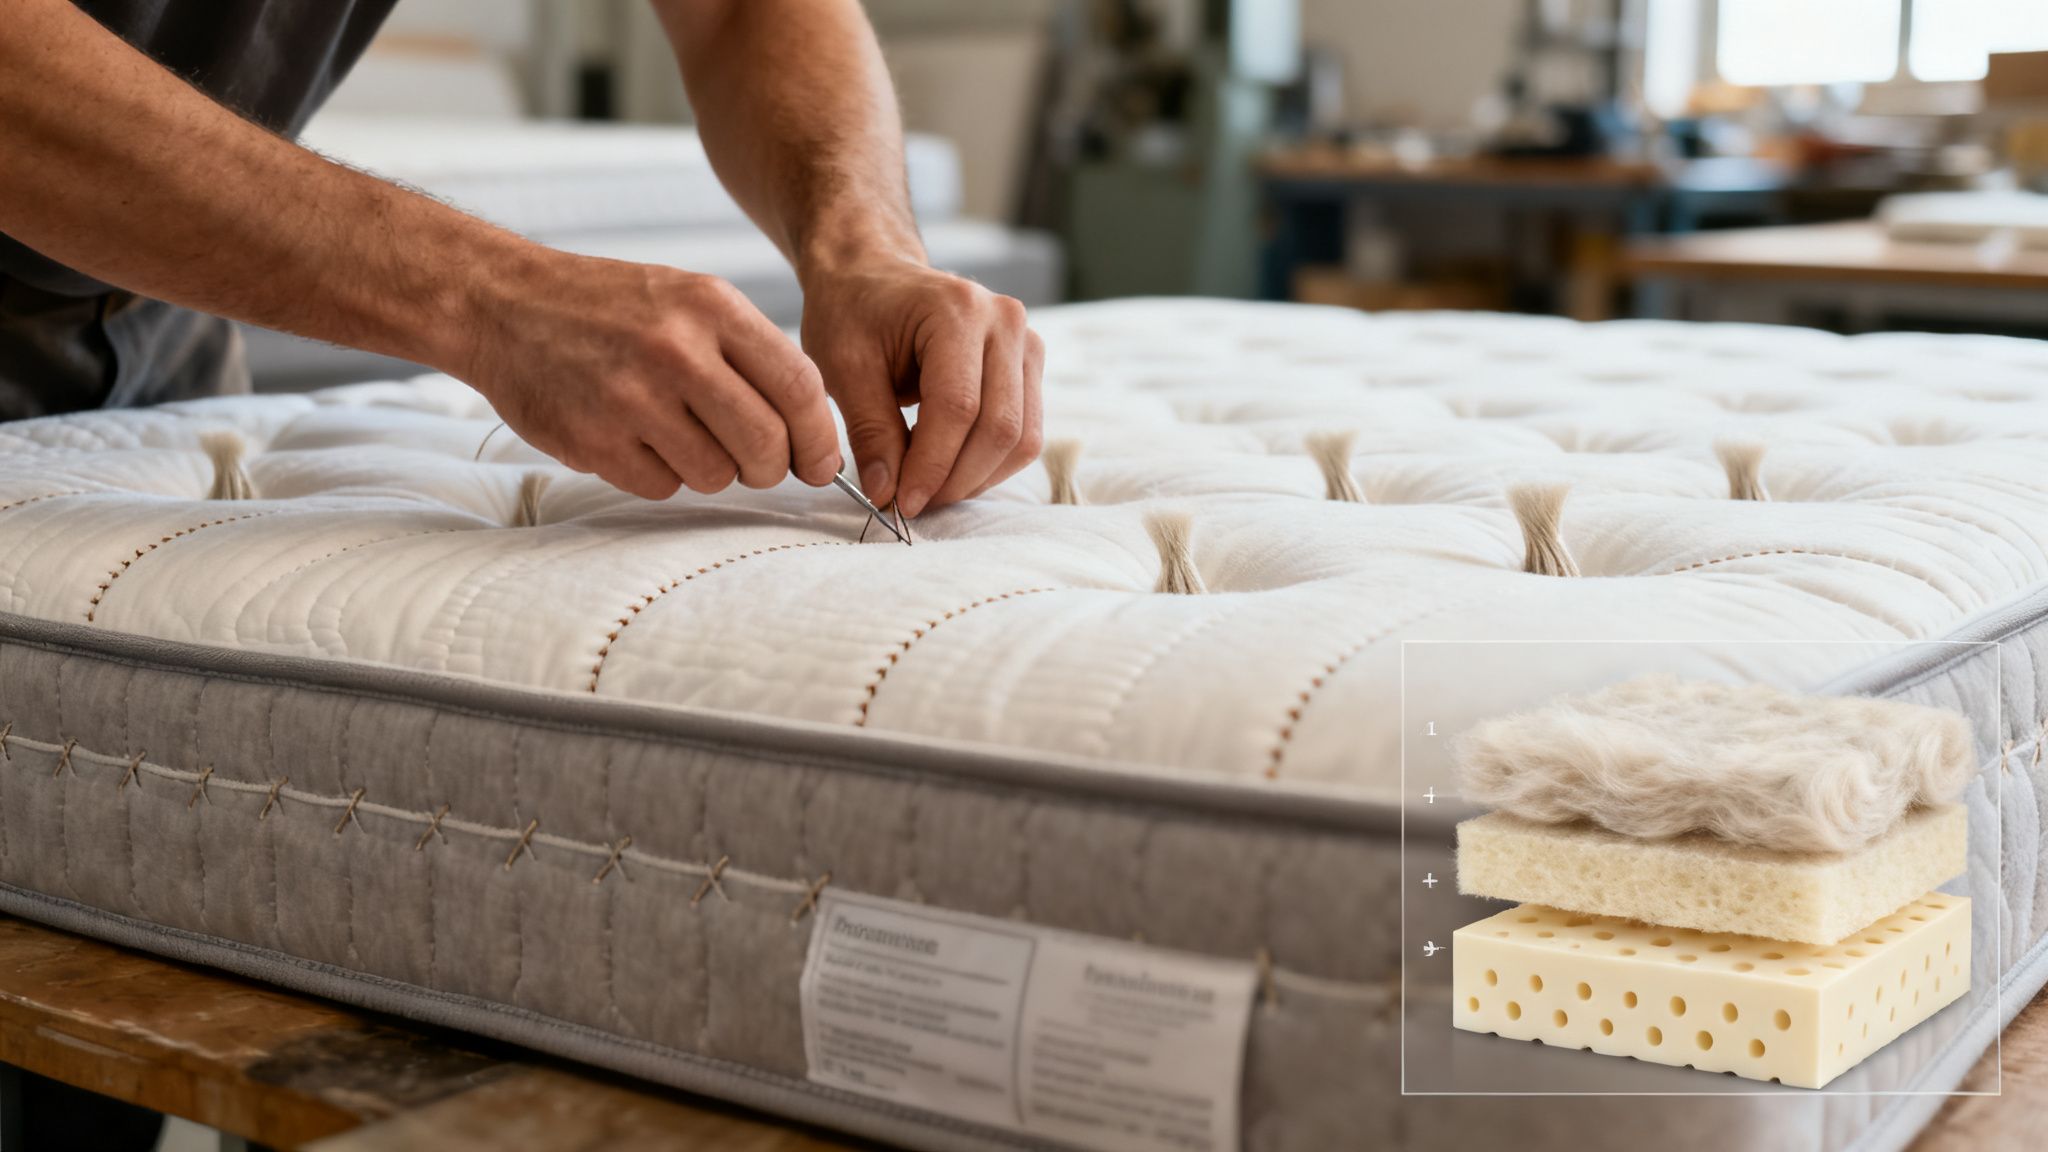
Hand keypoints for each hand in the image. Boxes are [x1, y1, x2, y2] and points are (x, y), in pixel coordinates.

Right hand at [459, 251, 840, 499]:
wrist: (504, 304)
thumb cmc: (612, 309)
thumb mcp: (690, 300)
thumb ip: (752, 357)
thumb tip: (810, 435)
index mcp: (712, 307)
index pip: (800, 388)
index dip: (819, 440)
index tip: (821, 466)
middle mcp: (676, 349)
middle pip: (766, 443)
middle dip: (772, 469)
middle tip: (758, 466)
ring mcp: (631, 397)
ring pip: (715, 475)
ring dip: (710, 470)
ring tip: (677, 435)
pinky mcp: (594, 439)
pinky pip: (662, 488)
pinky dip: (660, 477)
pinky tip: (635, 439)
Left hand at [800, 258, 1042, 516]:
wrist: (873, 275)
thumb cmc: (853, 312)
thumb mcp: (843, 368)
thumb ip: (869, 432)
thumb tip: (888, 494)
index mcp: (957, 310)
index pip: (958, 408)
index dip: (931, 465)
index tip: (900, 503)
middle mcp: (1005, 321)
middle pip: (1000, 427)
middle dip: (955, 479)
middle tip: (912, 504)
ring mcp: (1026, 342)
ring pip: (1022, 437)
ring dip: (976, 477)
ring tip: (929, 489)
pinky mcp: (1029, 365)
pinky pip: (1025, 432)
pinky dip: (989, 463)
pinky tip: (949, 469)